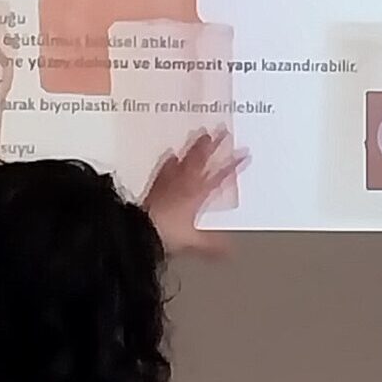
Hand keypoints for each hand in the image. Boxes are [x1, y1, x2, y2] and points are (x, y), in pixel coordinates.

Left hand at [143, 130, 246, 256]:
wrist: (138, 229)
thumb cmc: (164, 232)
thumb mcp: (193, 241)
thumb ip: (213, 245)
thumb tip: (230, 251)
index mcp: (197, 194)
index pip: (220, 176)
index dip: (233, 165)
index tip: (243, 153)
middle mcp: (184, 183)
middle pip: (201, 160)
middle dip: (213, 145)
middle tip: (222, 130)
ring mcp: (168, 182)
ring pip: (185, 159)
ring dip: (193, 146)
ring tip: (201, 134)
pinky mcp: (155, 186)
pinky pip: (165, 169)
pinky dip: (169, 161)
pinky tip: (170, 154)